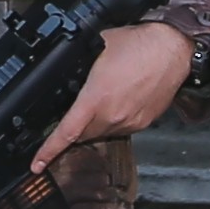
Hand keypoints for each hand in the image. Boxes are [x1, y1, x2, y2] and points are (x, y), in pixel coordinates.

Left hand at [29, 20, 197, 172]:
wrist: (173, 48)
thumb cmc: (140, 44)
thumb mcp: (98, 45)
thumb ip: (79, 59)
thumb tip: (66, 63)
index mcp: (96, 98)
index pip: (66, 132)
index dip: (48, 151)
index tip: (36, 165)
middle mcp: (113, 115)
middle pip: (83, 136)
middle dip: (72, 131)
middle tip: (68, 117)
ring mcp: (130, 121)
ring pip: (102, 133)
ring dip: (94, 125)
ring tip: (96, 104)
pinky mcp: (144, 122)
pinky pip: (121, 128)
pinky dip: (113, 121)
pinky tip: (116, 102)